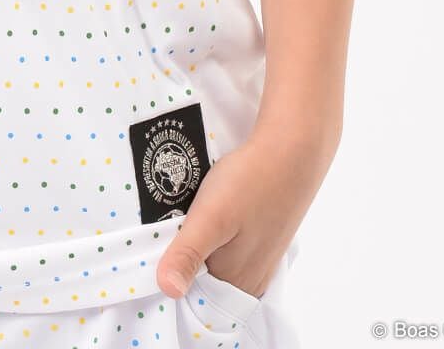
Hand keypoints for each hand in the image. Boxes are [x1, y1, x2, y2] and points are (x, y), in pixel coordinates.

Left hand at [155, 122, 336, 300]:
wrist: (290, 151)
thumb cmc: (248, 183)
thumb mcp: (210, 218)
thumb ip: (188, 255)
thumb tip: (167, 291)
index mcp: (236, 282)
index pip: (189, 292)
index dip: (169, 270)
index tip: (153, 245)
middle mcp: (250, 279)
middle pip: (202, 275)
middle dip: (182, 253)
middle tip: (168, 221)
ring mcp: (259, 258)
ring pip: (213, 258)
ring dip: (197, 239)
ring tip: (184, 212)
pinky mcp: (262, 237)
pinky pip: (228, 245)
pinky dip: (213, 231)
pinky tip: (208, 209)